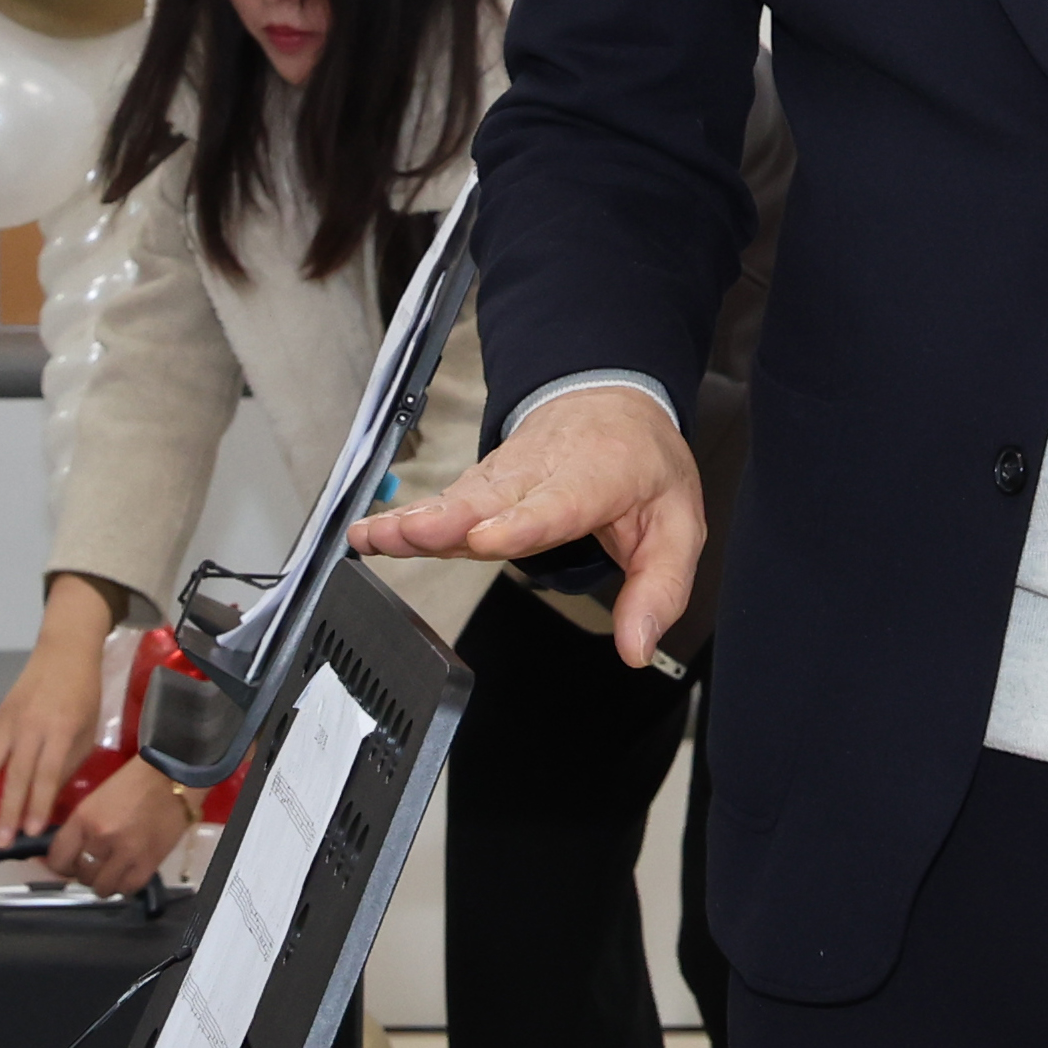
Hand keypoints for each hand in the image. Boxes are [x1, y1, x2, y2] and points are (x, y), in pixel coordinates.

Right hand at [0, 577, 120, 835]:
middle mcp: (30, 727)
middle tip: (0, 841)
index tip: (30, 831)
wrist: (64, 651)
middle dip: (6, 810)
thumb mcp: (87, 730)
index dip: (37, 804)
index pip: (46, 774)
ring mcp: (8, 722)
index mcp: (60, 731)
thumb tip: (47, 798)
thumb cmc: (83, 694)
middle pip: (15, 774)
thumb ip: (68, 764)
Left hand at [43, 757, 196, 897]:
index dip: (59, 866)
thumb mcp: (95, 801)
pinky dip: (124, 885)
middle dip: (84, 872)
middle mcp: (101, 838)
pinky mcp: (148, 865)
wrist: (171, 778)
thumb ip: (80, 828)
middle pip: (81, 875)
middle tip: (93, 864)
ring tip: (111, 871)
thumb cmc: (132, 784)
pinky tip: (127, 874)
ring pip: (102, 888)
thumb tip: (69, 853)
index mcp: (83, 819)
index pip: (58, 859)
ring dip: (104, 882)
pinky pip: (127, 889)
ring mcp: (125, 854)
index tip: (66, 864)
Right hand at [347, 386, 701, 668]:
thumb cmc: (641, 464)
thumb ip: (659, 589)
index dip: (520, 523)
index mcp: (595, 478)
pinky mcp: (479, 485)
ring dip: (413, 519)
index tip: (487, 540)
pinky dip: (404, 518)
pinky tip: (368, 534)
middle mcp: (541, 473)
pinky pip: (442, 502)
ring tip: (375, 537)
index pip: (556, 504)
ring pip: (457, 499)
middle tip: (413, 535)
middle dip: (448, 518)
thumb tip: (636, 648)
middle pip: (491, 498)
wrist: (609, 399)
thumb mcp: (679, 525)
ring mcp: (504, 477)